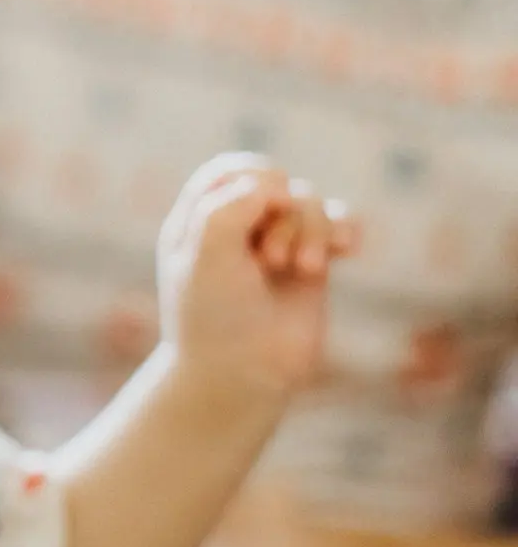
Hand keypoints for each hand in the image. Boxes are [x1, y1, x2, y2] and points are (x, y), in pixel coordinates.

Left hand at [157, 154, 356, 397]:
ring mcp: (277, 245)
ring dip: (313, 231)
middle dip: (285, 214)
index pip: (232, 170)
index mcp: (200, 220)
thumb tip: (275, 185)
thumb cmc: (214, 316)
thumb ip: (232, 204)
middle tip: (270, 261)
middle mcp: (238, 229)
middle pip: (278, 184)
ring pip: (311, 203)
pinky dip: (346, 229)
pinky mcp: (311, 267)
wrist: (240, 376)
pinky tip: (345, 249)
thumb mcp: (206, 253)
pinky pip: (340, 225)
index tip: (257, 210)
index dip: (254, 179)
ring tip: (304, 271)